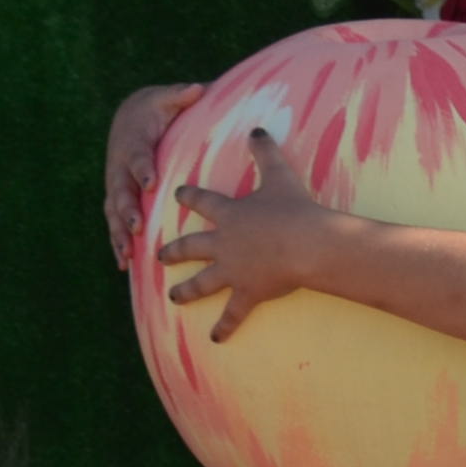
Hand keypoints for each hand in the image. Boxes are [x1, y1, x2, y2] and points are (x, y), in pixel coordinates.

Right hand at [104, 82, 203, 265]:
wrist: (129, 117)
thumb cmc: (155, 110)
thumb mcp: (166, 98)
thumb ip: (181, 95)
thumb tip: (198, 88)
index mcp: (133, 143)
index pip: (137, 156)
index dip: (142, 168)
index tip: (150, 182)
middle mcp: (120, 166)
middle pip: (120, 189)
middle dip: (127, 208)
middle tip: (136, 225)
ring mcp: (116, 185)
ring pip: (113, 211)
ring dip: (118, 233)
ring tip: (126, 254)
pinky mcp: (118, 199)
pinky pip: (115, 222)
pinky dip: (117, 241)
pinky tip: (122, 263)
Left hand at [157, 128, 341, 342]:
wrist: (307, 243)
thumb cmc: (294, 208)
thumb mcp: (279, 174)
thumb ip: (265, 152)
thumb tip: (258, 128)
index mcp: (229, 214)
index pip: (201, 202)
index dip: (188, 197)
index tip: (176, 194)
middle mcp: (223, 243)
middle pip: (191, 247)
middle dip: (173, 251)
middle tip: (159, 255)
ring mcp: (232, 271)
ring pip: (202, 283)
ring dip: (186, 290)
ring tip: (172, 297)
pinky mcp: (248, 293)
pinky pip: (233, 313)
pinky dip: (224, 327)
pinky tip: (215, 338)